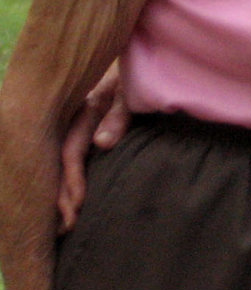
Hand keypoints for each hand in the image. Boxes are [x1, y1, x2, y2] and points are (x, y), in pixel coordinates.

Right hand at [56, 59, 127, 232]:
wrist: (148, 60)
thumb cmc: (141, 75)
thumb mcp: (132, 90)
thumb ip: (119, 114)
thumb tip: (102, 144)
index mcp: (84, 109)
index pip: (71, 153)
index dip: (72, 181)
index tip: (76, 207)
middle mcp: (78, 120)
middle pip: (63, 165)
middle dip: (61, 197)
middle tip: (67, 229)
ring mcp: (84, 126)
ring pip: (67, 165)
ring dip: (64, 194)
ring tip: (65, 226)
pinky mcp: (92, 131)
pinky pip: (77, 159)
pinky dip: (73, 182)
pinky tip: (71, 203)